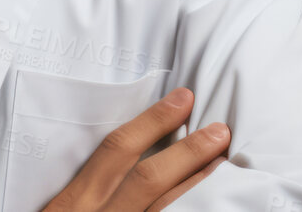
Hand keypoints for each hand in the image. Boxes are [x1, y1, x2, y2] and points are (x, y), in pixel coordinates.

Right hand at [41, 87, 229, 210]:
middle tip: (220, 132)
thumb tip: (134, 161)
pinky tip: (214, 208)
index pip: (117, 150)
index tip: (182, 100)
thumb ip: (92, 192)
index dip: (153, 121)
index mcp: (75, 205)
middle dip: (189, 151)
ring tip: (226, 166)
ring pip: (168, 210)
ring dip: (200, 187)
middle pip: (150, 178)